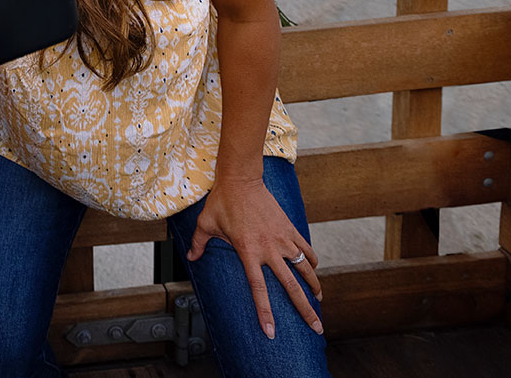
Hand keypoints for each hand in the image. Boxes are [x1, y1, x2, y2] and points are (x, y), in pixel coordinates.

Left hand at [187, 175, 322, 339]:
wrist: (241, 179)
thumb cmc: (221, 202)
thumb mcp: (205, 224)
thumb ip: (198, 244)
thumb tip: (191, 258)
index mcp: (247, 252)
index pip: (259, 290)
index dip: (265, 313)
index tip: (272, 332)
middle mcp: (268, 249)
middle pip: (291, 286)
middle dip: (304, 310)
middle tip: (317, 327)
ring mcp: (282, 239)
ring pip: (304, 269)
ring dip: (313, 287)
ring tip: (319, 302)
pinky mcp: (289, 228)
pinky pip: (305, 249)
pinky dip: (311, 261)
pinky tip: (314, 271)